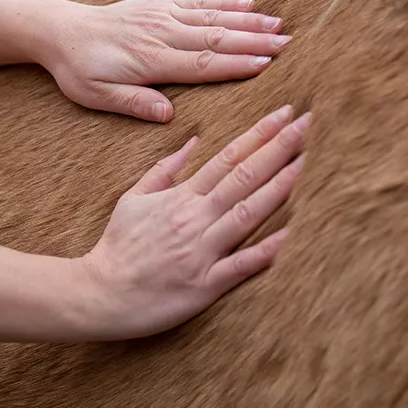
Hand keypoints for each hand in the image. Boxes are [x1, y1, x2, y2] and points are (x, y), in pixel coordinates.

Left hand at [40, 0, 289, 122]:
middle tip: (288, 45)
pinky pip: (198, 3)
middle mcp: (162, 34)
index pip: (201, 64)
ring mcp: (162, 16)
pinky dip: (225, 3)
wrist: (61, 31)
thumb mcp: (96, 96)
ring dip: (248, 22)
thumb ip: (133, 104)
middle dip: (254, 42)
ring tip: (280, 25)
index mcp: (150, 60)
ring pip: (213, 18)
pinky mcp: (160, 6)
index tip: (266, 65)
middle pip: (216, 38)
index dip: (235, 65)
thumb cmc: (80, 70)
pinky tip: (248, 5)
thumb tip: (168, 115)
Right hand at [77, 105, 308, 339]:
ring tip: (305, 163)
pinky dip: (265, 250)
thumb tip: (192, 141)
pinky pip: (240, 266)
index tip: (285, 113)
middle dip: (278, 148)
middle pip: (243, 177)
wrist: (99, 294)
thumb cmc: (117, 246)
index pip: (227, 157)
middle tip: (308, 123)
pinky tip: (290, 235)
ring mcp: (201, 251)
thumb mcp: (133, 198)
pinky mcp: (204, 285)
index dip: (259, 134)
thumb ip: (164, 170)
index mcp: (181, 197)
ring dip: (279, 187)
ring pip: (247, 213)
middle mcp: (195, 218)